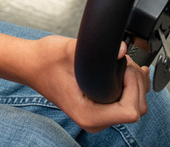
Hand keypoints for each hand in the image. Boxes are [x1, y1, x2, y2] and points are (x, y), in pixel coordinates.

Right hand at [24, 36, 149, 132]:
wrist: (33, 65)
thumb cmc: (46, 61)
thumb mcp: (71, 51)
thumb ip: (99, 51)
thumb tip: (123, 50)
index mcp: (88, 114)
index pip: (130, 111)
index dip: (133, 87)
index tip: (123, 67)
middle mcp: (95, 120)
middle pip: (137, 109)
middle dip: (137, 83)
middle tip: (124, 62)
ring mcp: (99, 116)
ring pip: (135, 106)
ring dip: (136, 83)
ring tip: (124, 64)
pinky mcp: (101, 108)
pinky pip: (127, 102)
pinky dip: (133, 86)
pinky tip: (129, 70)